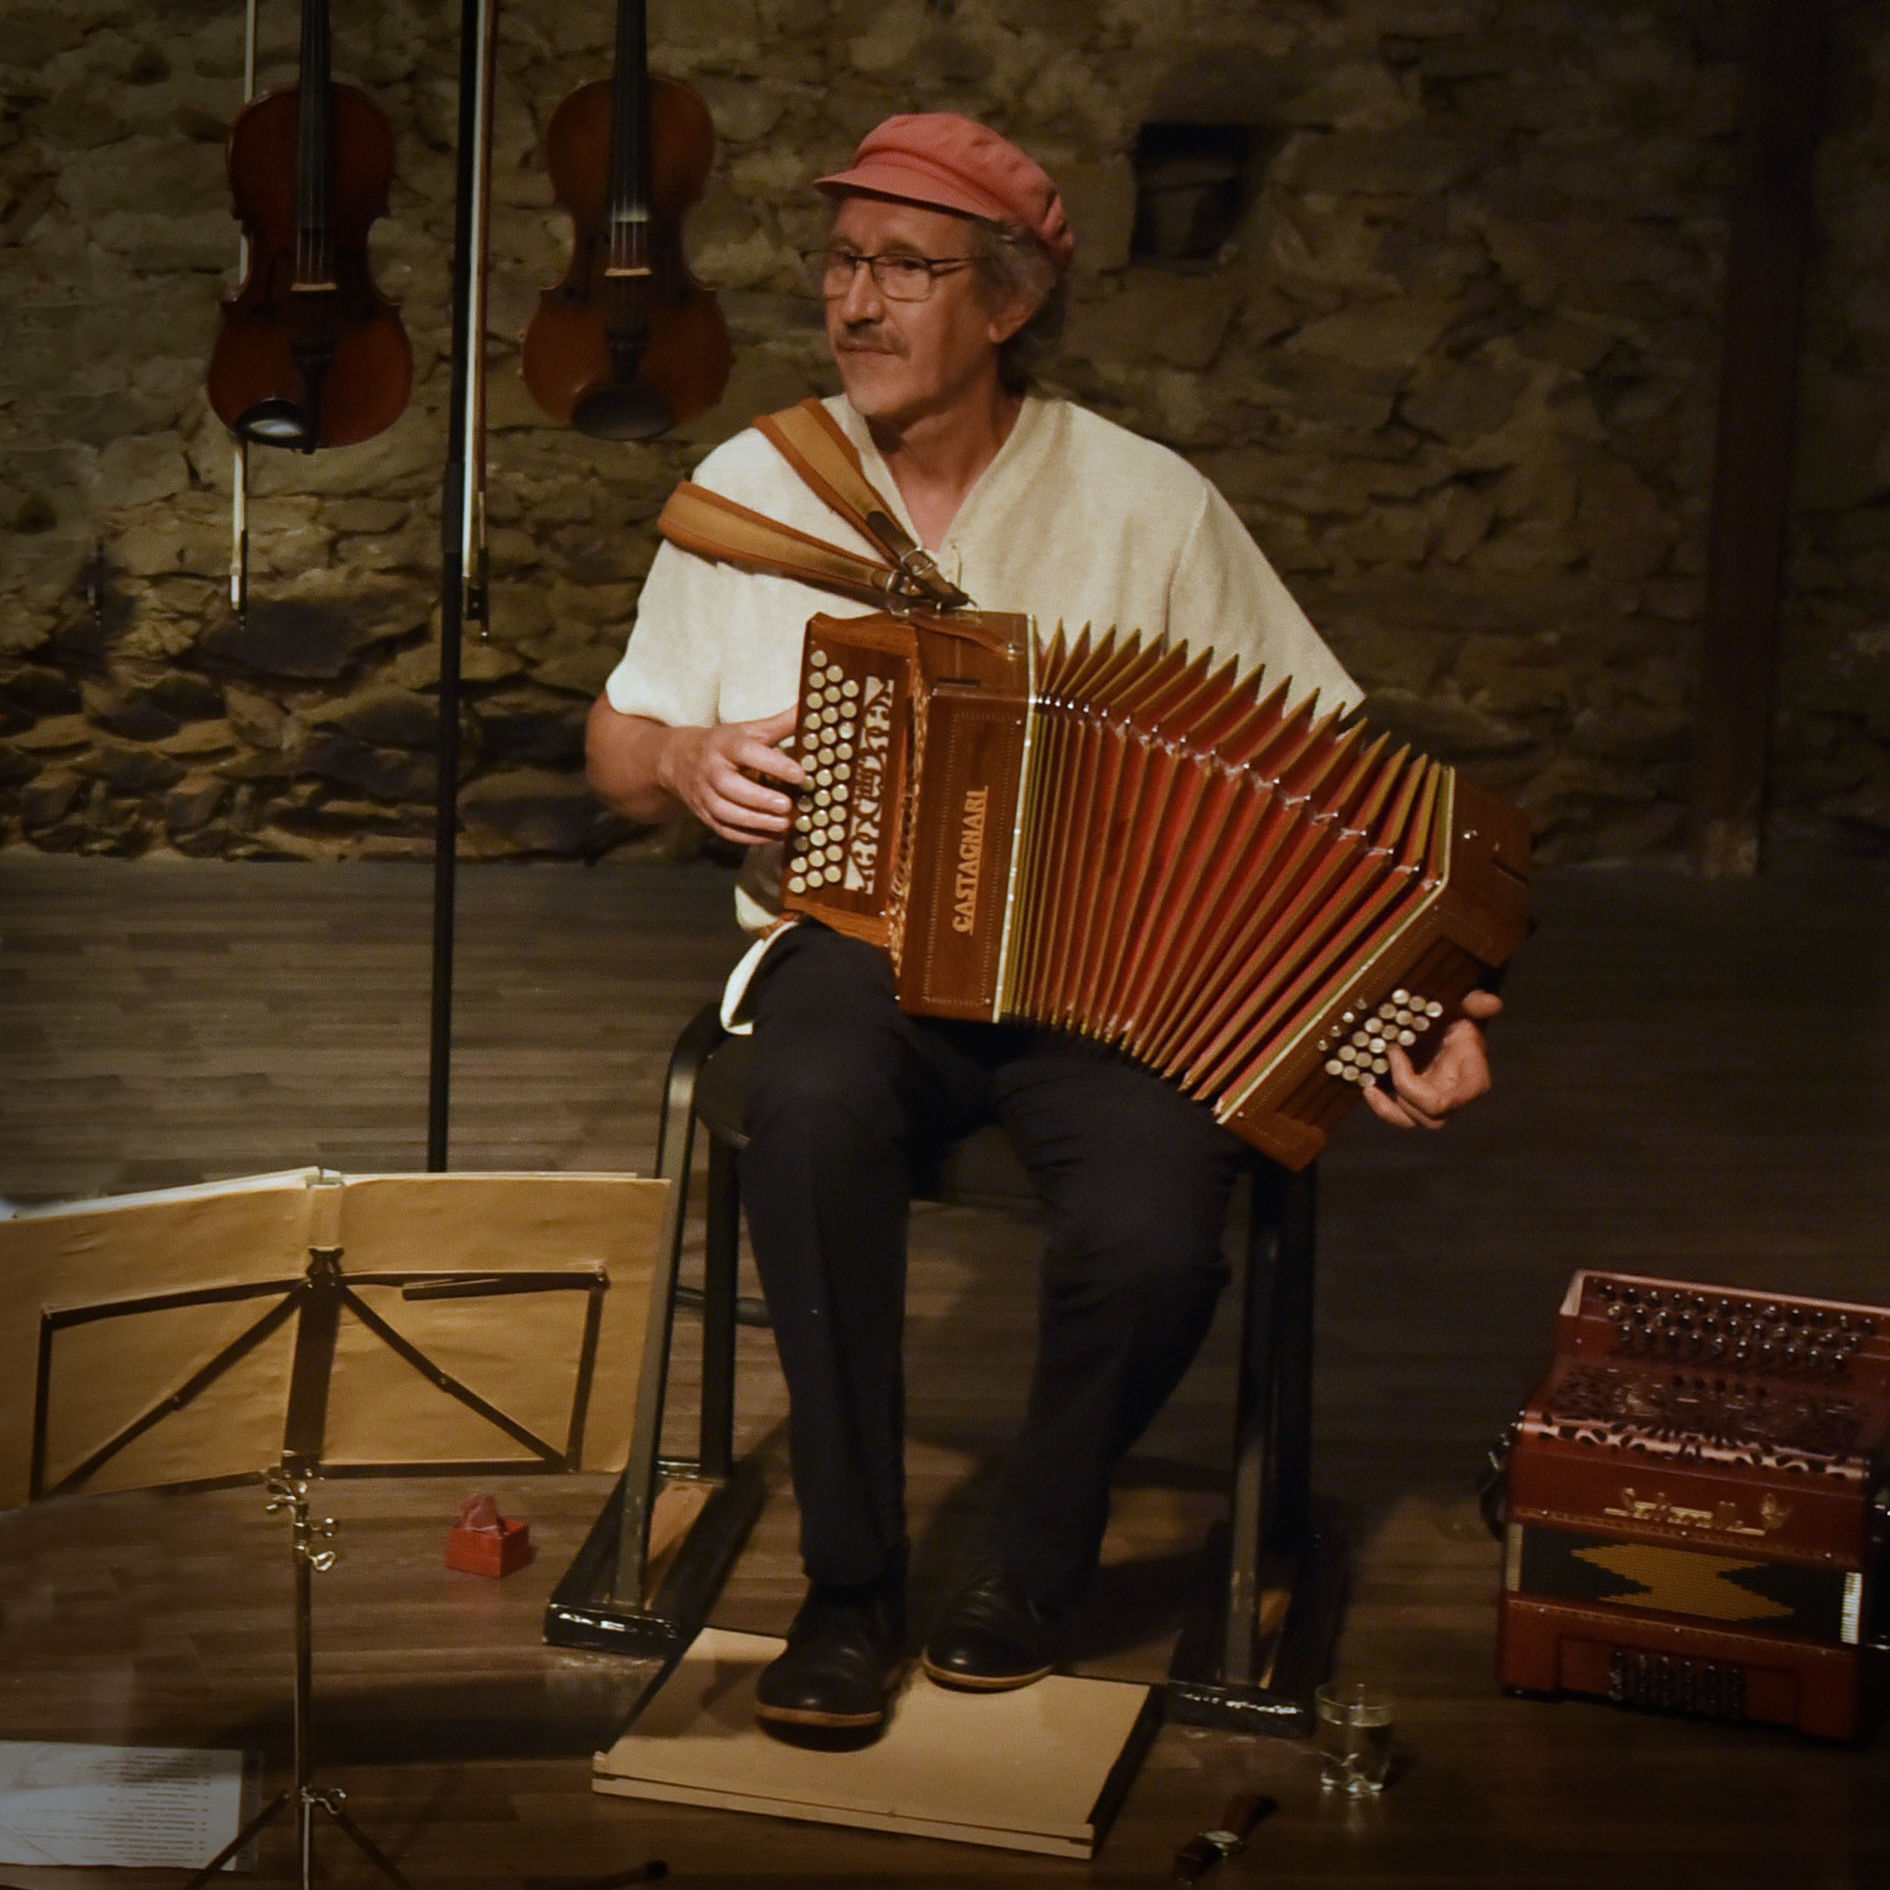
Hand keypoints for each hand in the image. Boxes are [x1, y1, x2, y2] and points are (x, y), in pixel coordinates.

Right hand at [657, 707, 804, 845]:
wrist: (679, 760)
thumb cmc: (724, 744)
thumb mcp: (749, 730)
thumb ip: (781, 723)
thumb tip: (810, 707)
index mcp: (725, 744)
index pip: (746, 752)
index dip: (773, 764)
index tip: (800, 775)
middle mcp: (711, 770)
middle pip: (730, 787)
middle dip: (761, 799)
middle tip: (789, 806)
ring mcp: (704, 794)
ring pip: (726, 812)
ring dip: (756, 822)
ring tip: (785, 824)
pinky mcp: (704, 815)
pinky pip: (725, 830)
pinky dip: (750, 837)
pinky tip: (774, 837)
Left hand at [1360, 988, 1501, 1132]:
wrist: (1448, 1023)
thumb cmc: (1459, 1017)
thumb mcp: (1465, 1007)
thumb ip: (1477, 1004)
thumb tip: (1491, 1002)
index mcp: (1472, 1081)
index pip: (1441, 1103)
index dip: (1411, 1086)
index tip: (1396, 1052)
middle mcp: (1455, 1098)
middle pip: (1429, 1118)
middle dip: (1402, 1092)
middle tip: (1387, 1056)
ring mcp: (1436, 1102)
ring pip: (1412, 1120)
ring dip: (1387, 1105)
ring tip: (1369, 1084)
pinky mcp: (1418, 1099)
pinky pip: (1400, 1114)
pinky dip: (1382, 1105)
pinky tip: (1368, 1086)